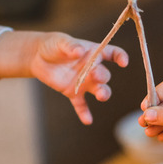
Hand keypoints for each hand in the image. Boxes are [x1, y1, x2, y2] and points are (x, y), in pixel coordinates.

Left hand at [0, 31, 128, 124]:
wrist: (39, 57)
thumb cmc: (53, 45)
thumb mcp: (60, 42)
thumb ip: (71, 46)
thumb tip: (79, 50)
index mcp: (93, 53)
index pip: (112, 53)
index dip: (120, 57)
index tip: (124, 62)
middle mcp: (92, 69)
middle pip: (105, 75)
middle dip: (102, 77)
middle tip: (95, 76)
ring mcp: (84, 82)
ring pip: (99, 90)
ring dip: (103, 94)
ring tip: (101, 97)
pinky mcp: (73, 93)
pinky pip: (81, 105)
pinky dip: (84, 113)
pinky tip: (87, 121)